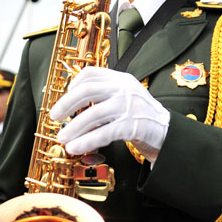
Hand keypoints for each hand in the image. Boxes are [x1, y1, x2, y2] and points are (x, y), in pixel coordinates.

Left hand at [50, 67, 169, 163]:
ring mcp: (129, 106)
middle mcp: (125, 89)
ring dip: (73, 128)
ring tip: (63, 138)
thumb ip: (104, 95)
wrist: (167, 131)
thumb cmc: (141, 116)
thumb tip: (71, 106)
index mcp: (121, 79)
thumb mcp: (125, 97)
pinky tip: (76, 147)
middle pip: (87, 90)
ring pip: (93, 114)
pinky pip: (103, 133)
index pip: (91, 73)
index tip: (65, 97)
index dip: (73, 84)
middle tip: (54, 116)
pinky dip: (86, 141)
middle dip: (66, 104)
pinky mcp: (133, 125)